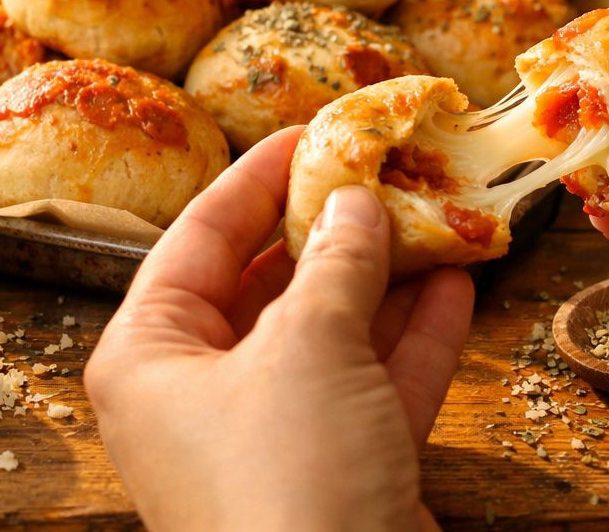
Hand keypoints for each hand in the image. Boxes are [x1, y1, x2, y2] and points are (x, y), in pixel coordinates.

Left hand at [85, 127, 474, 531]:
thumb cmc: (288, 481)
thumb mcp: (308, 348)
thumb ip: (335, 263)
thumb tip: (353, 202)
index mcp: (150, 356)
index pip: (201, 236)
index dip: (259, 175)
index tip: (315, 128)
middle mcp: (198, 394)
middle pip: (269, 283)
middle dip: (334, 227)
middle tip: (389, 168)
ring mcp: (268, 438)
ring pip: (329, 333)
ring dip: (385, 277)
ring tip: (438, 211)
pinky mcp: (331, 473)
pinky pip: (369, 387)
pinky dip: (411, 339)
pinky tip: (458, 284)